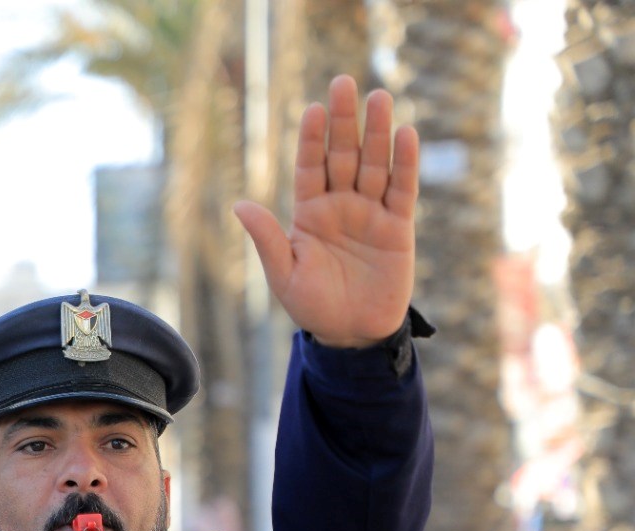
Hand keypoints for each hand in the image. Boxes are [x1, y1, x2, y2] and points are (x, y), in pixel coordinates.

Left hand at [233, 75, 418, 348]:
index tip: (313, 109)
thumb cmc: (313, 306)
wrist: (351, 334)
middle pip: (343, 155)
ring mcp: (370, 213)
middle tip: (344, 82)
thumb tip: (240, 205)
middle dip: (343, 121)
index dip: (312, 139)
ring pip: (374, 165)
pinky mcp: (397, 227)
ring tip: (378, 97)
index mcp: (309, 214)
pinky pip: (401, 190)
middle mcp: (340, 206)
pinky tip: (405, 135)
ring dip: (376, 132)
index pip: (310, 167)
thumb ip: (267, 239)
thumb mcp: (284, 274)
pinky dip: (404, 164)